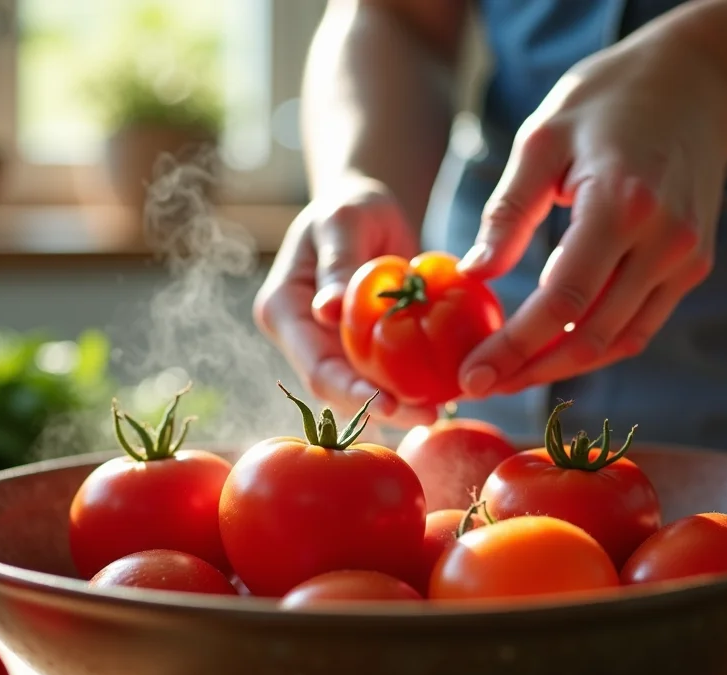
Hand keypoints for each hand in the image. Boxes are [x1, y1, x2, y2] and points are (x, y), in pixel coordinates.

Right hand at [253, 176, 438, 425]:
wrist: (362, 209)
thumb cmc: (350, 206)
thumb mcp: (344, 222)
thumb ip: (338, 265)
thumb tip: (326, 312)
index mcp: (283, 310)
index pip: (315, 366)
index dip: (351, 392)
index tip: (391, 405)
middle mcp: (301, 337)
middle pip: (336, 389)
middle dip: (380, 408)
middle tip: (429, 416)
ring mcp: (328, 346)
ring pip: (360, 389)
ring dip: (398, 405)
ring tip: (439, 411)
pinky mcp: (356, 348)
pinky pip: (381, 374)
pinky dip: (409, 385)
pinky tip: (443, 391)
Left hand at [455, 26, 726, 397]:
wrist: (699, 81)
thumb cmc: (607, 101)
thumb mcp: (543, 139)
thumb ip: (509, 212)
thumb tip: (473, 273)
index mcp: (621, 205)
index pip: (562, 302)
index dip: (514, 347)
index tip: (471, 374)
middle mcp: (663, 241)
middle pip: (591, 336)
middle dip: (530, 369)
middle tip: (478, 383)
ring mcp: (685, 258)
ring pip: (619, 341)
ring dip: (562, 367)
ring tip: (509, 374)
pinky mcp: (694, 265)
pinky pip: (640, 324)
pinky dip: (595, 345)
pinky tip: (553, 350)